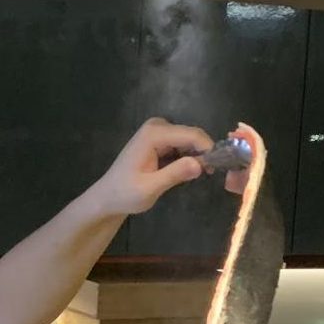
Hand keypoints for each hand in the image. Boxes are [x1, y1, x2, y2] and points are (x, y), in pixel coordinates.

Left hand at [87, 118, 218, 216]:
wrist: (108, 197)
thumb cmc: (125, 194)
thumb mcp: (150, 188)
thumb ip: (174, 174)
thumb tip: (200, 164)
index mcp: (153, 134)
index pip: (191, 135)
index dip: (208, 149)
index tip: (215, 169)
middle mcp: (157, 126)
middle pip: (192, 135)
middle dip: (203, 153)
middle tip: (207, 175)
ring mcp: (158, 131)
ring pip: (189, 140)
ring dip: (196, 156)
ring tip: (196, 176)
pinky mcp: (159, 138)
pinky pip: (182, 144)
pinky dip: (187, 157)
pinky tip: (185, 172)